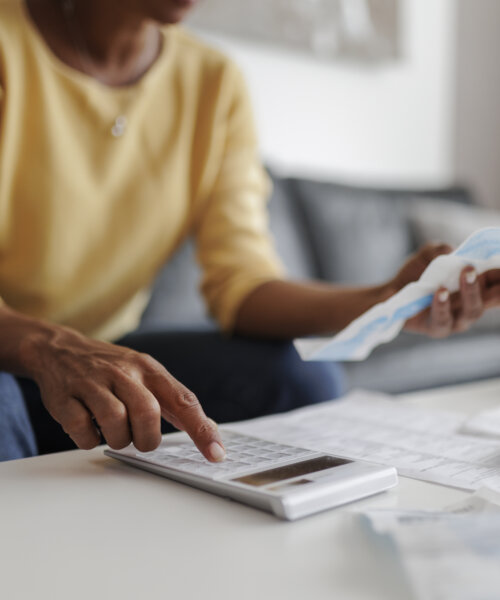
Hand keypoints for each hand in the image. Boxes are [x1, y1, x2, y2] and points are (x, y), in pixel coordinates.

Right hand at [25, 326, 225, 460]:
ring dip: (118, 440)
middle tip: (140, 439)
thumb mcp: (145, 372)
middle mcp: (123, 372)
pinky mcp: (65, 398)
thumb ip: (174, 399)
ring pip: (115, 423)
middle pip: (148, 413)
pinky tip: (90, 427)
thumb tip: (208, 429)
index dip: (202, 430)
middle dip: (147, 438)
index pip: (183, 400)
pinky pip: (83, 432)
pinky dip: (89, 439)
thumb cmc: (111, 368)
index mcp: (149, 368)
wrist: (59, 349)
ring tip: (113, 432)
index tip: (216, 454)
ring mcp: (93, 383)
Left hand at [389, 243, 499, 336]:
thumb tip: (451, 251)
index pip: (499, 281)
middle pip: (495, 298)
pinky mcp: (437, 328)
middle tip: (487, 266)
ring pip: (473, 310)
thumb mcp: (427, 254)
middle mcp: (472, 303)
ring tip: (466, 272)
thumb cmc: (417, 272)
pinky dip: (443, 305)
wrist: (391, 291)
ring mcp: (457, 319)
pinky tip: (440, 291)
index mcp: (478, 285)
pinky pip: (443, 320)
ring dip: (472, 290)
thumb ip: (439, 249)